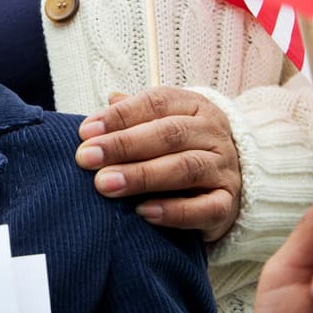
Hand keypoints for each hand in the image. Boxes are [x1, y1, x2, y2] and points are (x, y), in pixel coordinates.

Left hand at [74, 87, 240, 240]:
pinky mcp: (227, 204)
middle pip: (169, 134)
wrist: (225, 183)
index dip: (119, 116)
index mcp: (194, 106)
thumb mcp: (159, 123)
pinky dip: (173, 212)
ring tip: (106, 184)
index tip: (85, 132)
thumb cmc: (179, 149)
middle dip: (123, 145)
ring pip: (186, 169)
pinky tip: (143, 212)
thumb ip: (133, 114)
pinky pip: (205, 209)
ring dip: (142, 176)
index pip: (156, 103)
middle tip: (87, 158)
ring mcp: (224, 169)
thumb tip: (109, 99)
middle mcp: (213, 134)